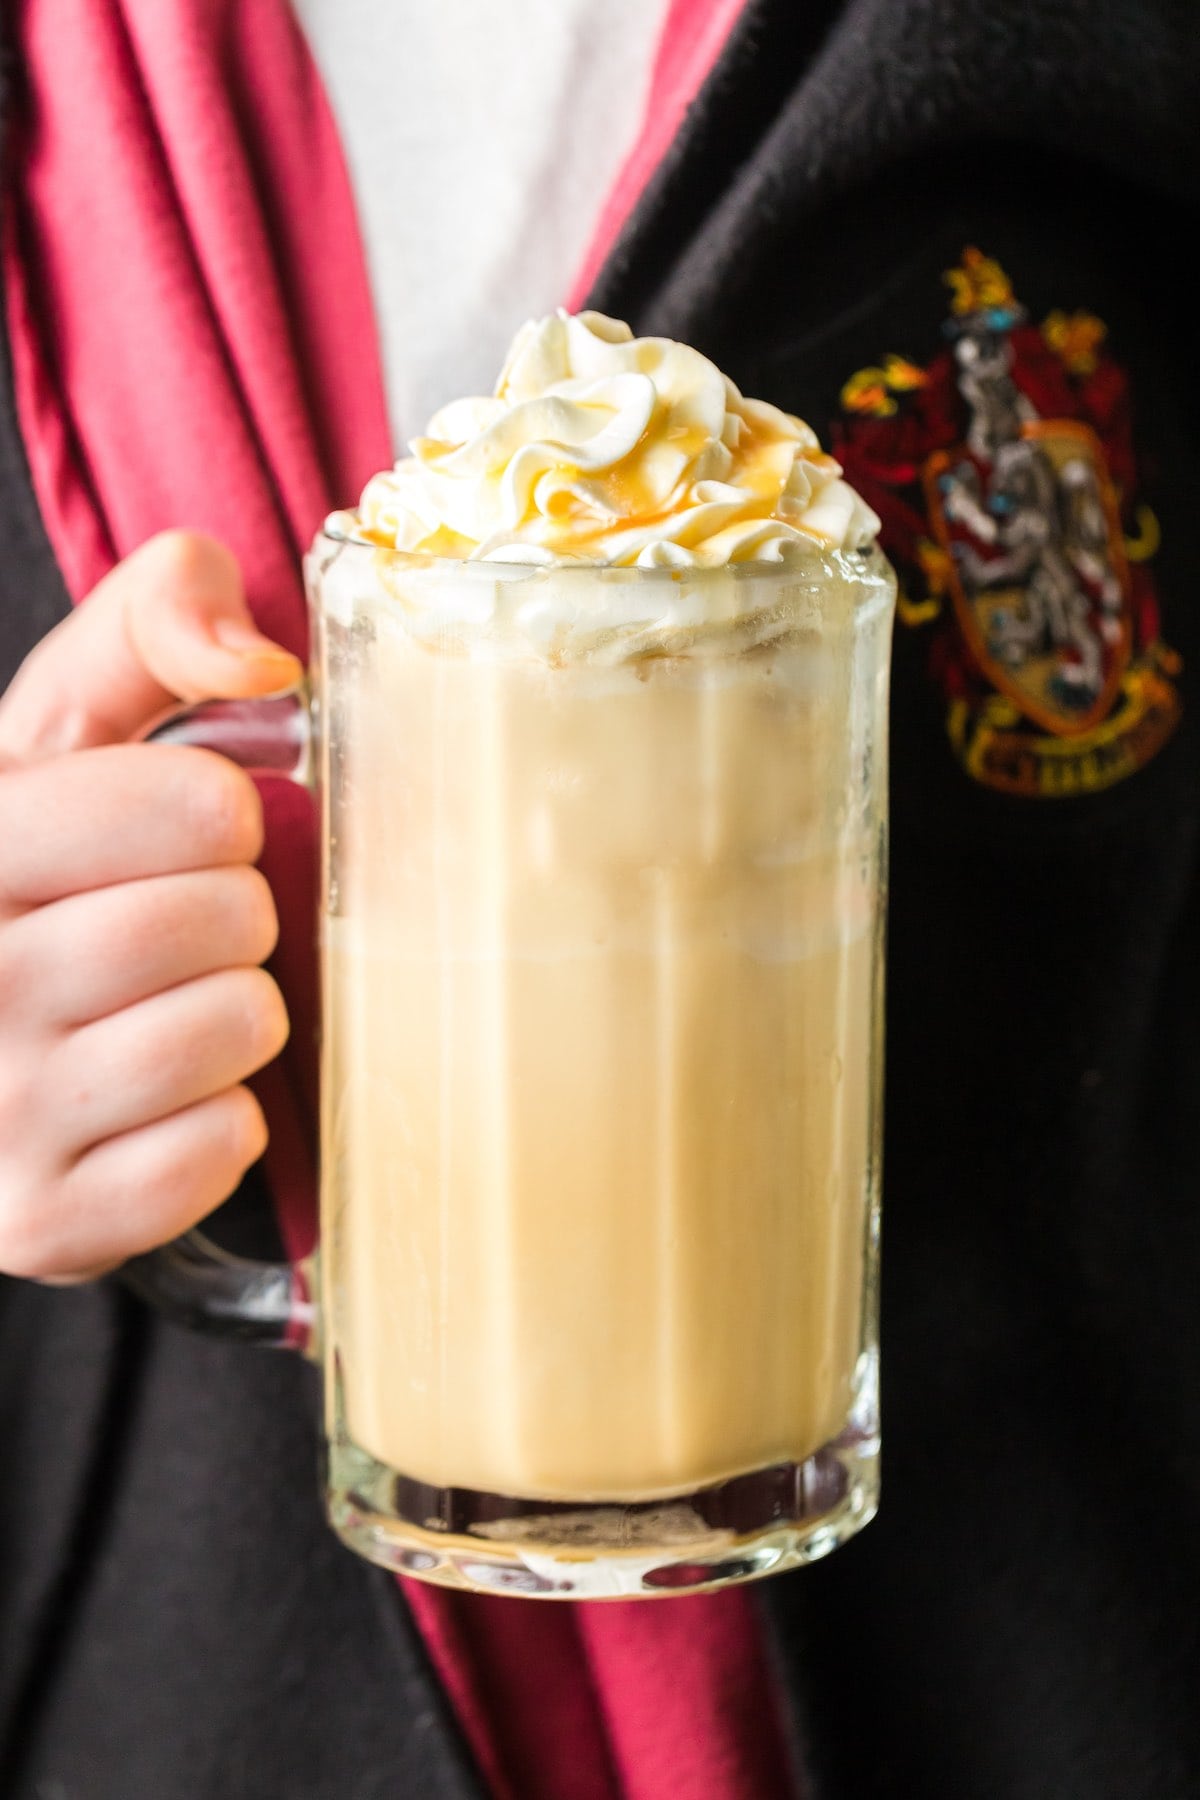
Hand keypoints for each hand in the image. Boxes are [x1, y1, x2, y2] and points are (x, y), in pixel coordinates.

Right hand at [0, 532, 302, 1281]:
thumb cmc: (46, 870)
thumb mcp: (66, 725)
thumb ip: (153, 619)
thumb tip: (264, 661)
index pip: (194, 808)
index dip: (223, 814)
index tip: (190, 831)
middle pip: (227, 919)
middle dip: (235, 913)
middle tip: (182, 926)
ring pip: (237, 1029)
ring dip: (239, 1013)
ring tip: (173, 1004)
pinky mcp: (41, 1225)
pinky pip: (224, 1148)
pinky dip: (224, 1120)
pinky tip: (161, 1097)